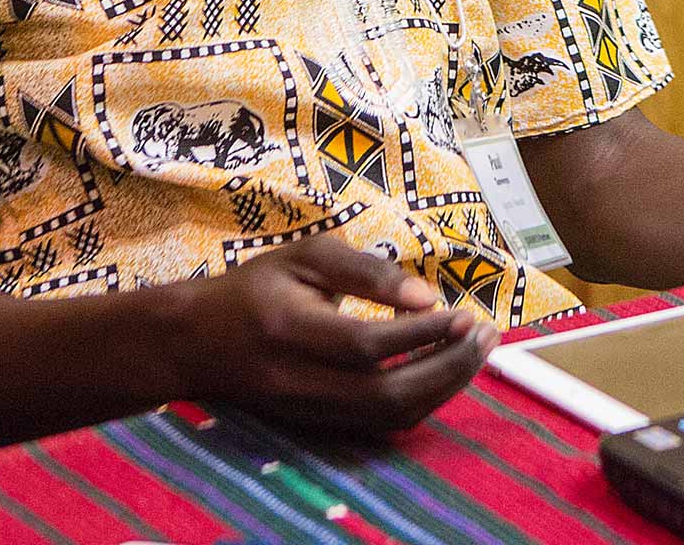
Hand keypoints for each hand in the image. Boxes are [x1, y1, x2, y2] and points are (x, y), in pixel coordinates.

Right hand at [173, 235, 495, 434]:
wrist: (196, 345)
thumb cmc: (254, 289)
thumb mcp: (304, 257)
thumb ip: (366, 272)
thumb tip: (427, 296)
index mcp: (289, 331)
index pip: (365, 345)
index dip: (420, 334)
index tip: (465, 312)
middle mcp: (298, 382)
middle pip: (386, 394)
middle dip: (448, 367)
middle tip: (487, 333)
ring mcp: (309, 412)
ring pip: (389, 417)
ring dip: (444, 386)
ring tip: (478, 349)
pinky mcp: (320, 426)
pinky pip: (382, 424)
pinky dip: (423, 400)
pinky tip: (446, 369)